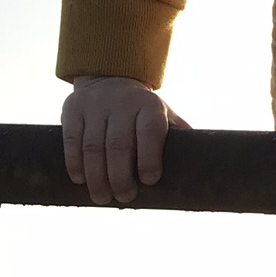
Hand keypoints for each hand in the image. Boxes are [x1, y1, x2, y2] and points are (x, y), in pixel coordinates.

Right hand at [61, 77, 188, 205]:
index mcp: (149, 107)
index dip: (149, 157)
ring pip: (93, 146)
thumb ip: (178, 134)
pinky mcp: (73, 109)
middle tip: (124, 197)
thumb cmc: (141, 110)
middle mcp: (122, 104)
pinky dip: (75, 162)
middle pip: (118, 144)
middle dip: (120, 175)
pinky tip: (80, 179)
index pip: (149, 132)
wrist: (108, 79)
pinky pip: (72, 139)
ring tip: (102, 198)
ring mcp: (95, 106)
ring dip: (97, 176)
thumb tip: (203, 159)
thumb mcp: (163, 115)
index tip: (149, 181)